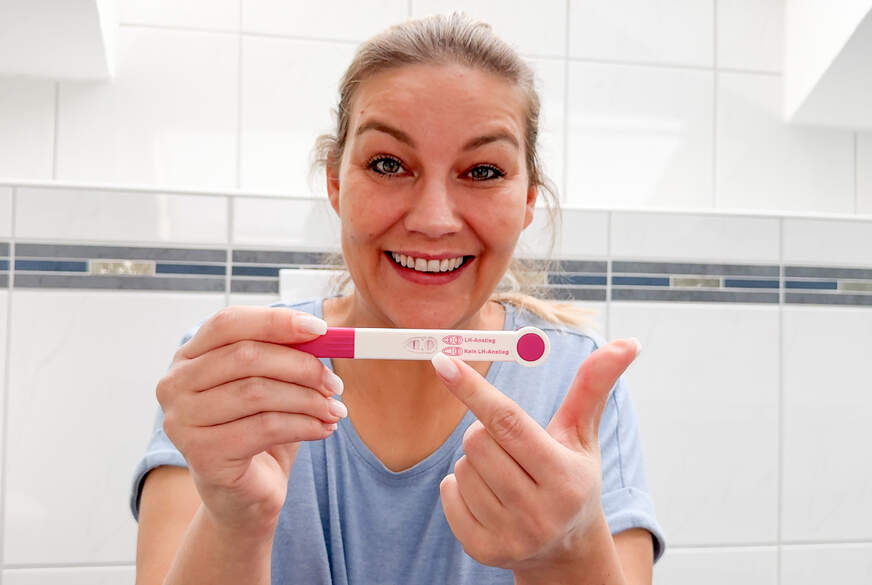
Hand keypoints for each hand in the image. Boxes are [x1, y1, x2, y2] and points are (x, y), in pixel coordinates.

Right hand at [156, 306, 345, 535]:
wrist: (245, 493)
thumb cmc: (258, 430)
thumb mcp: (271, 383)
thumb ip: (286, 355)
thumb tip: (323, 335)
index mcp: (189, 356)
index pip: (228, 323)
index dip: (276, 322)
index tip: (321, 330)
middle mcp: (175, 384)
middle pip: (246, 356)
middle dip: (301, 366)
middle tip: (335, 383)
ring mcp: (182, 421)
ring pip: (258, 392)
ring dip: (308, 400)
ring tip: (334, 409)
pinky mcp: (202, 454)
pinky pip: (265, 427)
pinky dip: (304, 425)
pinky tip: (324, 429)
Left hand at [432, 338, 639, 573]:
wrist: (567, 550)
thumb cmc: (574, 479)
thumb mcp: (583, 435)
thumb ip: (594, 386)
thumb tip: (626, 343)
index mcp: (565, 478)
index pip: (508, 422)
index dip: (474, 389)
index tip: (443, 362)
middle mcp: (539, 512)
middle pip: (477, 441)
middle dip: (486, 432)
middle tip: (512, 448)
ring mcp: (510, 536)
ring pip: (461, 467)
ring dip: (476, 461)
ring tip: (506, 476)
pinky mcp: (483, 550)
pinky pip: (448, 494)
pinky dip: (460, 487)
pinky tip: (489, 496)